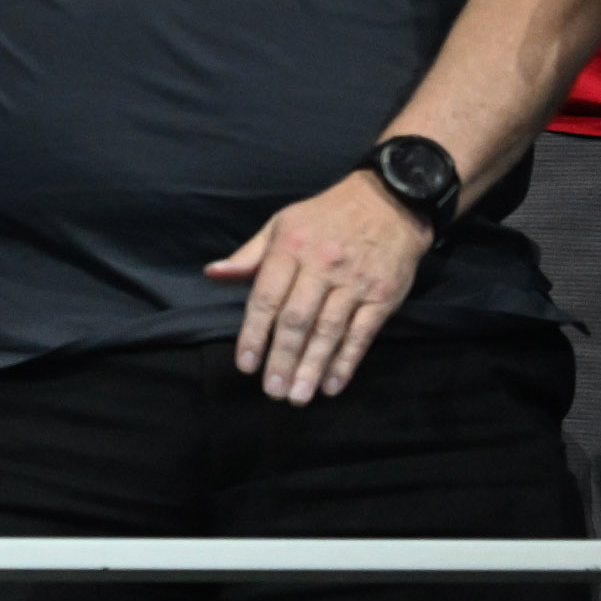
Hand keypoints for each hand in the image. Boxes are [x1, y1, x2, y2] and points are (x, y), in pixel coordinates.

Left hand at [209, 170, 433, 401]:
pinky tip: (331, 385)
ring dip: (311, 367)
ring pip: (329, 332)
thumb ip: (249, 257)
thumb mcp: (280, 226)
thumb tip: (212, 274)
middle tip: (272, 391)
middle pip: (296, 320)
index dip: (254, 334)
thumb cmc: (323, 218)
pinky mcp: (383, 297)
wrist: (388, 204)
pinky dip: (346, 362)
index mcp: (291, 248)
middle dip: (282, 359)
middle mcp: (322, 267)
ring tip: (298, 396)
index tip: (245, 365)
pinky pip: (362, 335)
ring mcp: (354, 283)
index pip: (266, 298)